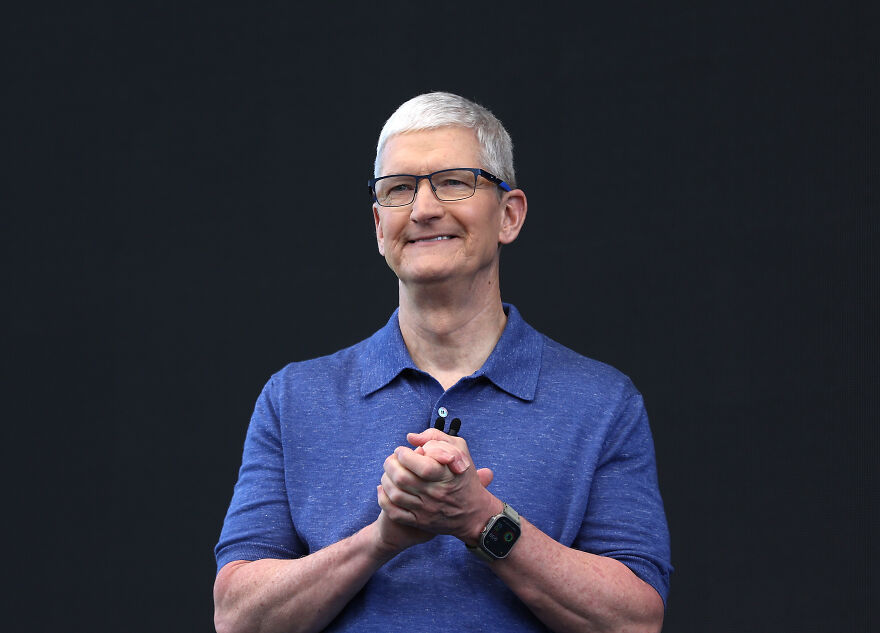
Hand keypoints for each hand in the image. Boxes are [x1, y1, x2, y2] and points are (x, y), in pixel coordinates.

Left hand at [378, 429, 499, 544]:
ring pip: (396, 495)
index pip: (422, 466)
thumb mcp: (459, 450)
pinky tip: (383, 489)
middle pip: (403, 479)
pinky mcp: (419, 521)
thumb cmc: (464, 476)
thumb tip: (411, 438)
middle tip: (392, 459)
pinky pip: (395, 513)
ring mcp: (426, 510)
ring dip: (386, 480)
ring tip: (389, 472)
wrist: (473, 513)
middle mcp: (436, 494)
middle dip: (391, 465)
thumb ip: (436, 437)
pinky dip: (384, 500)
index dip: (405, 455)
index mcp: (447, 476)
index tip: (402, 450)